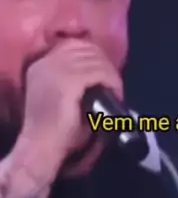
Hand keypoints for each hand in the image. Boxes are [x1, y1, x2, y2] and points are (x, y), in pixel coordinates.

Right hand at [17, 39, 122, 173]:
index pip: (75, 45)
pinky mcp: (68, 81)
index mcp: (41, 64)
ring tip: (116, 91)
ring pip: (96, 60)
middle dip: (105, 65)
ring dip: (111, 75)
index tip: (106, 73)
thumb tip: (102, 65)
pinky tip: (116, 93)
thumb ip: (78, 77)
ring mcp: (56, 70)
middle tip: (114, 85)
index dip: (95, 56)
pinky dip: (112, 81)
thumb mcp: (64, 95)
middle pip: (88, 49)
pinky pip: (99, 72)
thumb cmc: (55, 130)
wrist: (41, 152)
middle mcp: (46, 62)